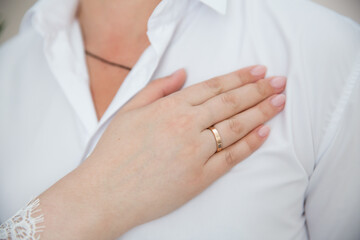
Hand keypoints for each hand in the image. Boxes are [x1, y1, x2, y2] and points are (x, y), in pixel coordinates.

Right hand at [39, 65, 285, 239]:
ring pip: (236, 127)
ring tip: (280, 102)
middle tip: (280, 82)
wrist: (106, 192)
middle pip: (231, 103)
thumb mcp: (129, 110)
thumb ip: (158, 88)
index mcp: (170, 107)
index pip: (214, 87)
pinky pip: (231, 158)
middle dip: (259, 90)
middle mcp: (187, 126)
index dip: (239, 77)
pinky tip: (265, 132)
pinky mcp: (200, 177)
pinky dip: (250, 144)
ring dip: (261, 112)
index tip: (259, 71)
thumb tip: (184, 72)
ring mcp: (196, 153)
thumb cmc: (114, 151)